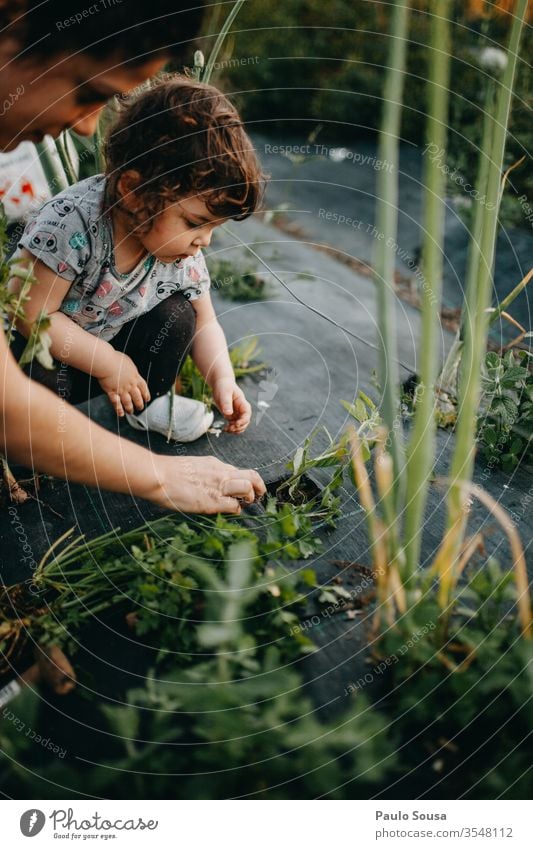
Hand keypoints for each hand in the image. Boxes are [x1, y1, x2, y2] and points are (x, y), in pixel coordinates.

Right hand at [97, 351, 150, 416]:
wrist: (106, 362)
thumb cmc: (116, 359)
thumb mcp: (128, 362)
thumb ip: (131, 369)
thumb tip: (132, 371)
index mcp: (135, 377)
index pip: (144, 388)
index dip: (146, 394)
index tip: (147, 399)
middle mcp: (130, 385)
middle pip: (137, 397)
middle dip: (139, 404)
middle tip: (140, 408)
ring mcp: (121, 390)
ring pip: (128, 402)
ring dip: (130, 408)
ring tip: (131, 412)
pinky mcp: (112, 392)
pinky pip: (116, 403)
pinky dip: (119, 410)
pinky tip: (121, 414)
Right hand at [149, 455, 265, 513]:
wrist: (158, 475)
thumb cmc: (167, 472)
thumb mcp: (191, 466)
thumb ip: (203, 473)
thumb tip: (204, 483)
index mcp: (214, 464)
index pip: (237, 471)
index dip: (244, 480)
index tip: (243, 488)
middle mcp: (220, 472)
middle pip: (251, 476)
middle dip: (259, 486)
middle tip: (258, 496)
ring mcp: (218, 486)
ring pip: (248, 488)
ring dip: (250, 498)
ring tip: (246, 504)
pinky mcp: (213, 501)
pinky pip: (235, 506)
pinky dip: (236, 510)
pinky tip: (229, 511)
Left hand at [212, 377, 250, 433]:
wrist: (220, 383)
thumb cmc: (224, 386)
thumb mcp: (225, 393)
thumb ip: (226, 403)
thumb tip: (228, 413)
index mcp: (243, 403)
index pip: (247, 414)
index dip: (243, 421)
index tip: (236, 424)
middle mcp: (241, 410)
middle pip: (245, 422)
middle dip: (239, 427)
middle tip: (230, 429)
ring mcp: (236, 413)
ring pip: (240, 425)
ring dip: (235, 430)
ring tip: (227, 430)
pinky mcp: (230, 415)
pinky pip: (233, 425)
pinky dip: (230, 429)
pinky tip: (225, 429)